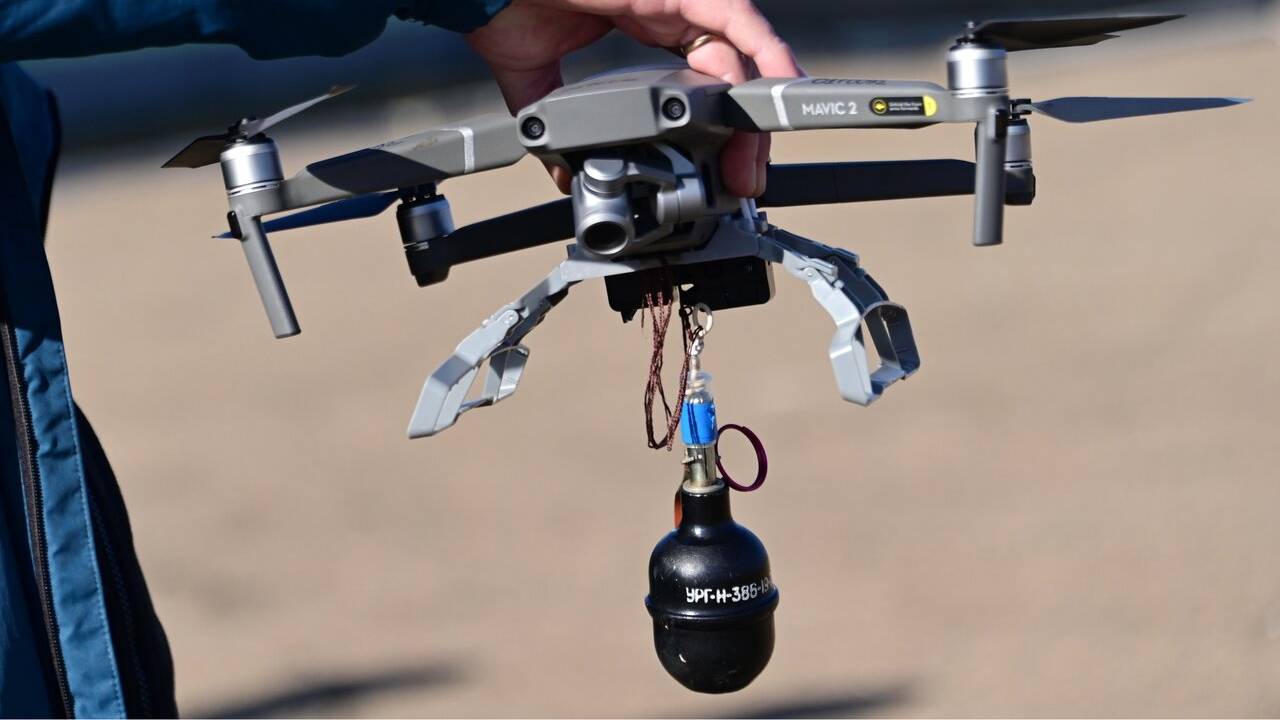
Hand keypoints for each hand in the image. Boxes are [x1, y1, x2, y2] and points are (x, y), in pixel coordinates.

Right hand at [467, 0, 803, 196]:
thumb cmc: (505, 8)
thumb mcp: (538, 85)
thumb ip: (558, 124)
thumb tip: (564, 172)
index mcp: (646, 25)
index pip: (701, 79)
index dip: (717, 125)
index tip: (720, 172)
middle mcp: (670, 12)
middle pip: (731, 75)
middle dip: (744, 133)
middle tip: (742, 182)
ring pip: (743, 55)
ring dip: (755, 112)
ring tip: (753, 161)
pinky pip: (739, 22)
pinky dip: (765, 58)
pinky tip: (777, 93)